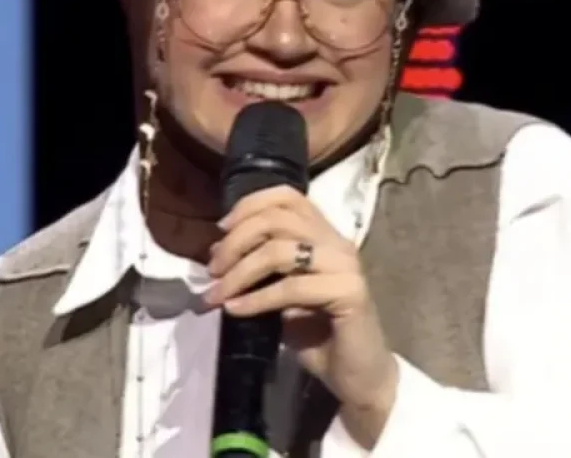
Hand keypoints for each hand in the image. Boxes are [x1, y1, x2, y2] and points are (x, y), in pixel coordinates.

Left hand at [205, 185, 397, 445]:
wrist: (358, 374)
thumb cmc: (319, 335)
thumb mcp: (283, 294)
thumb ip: (262, 269)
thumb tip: (218, 255)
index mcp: (324, 236)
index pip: (288, 196)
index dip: (250, 205)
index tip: (220, 230)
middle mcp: (338, 243)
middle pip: (278, 219)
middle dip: (236, 241)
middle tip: (213, 270)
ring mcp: (346, 266)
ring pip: (281, 251)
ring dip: (240, 272)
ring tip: (218, 294)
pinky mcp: (349, 293)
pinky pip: (292, 288)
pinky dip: (256, 299)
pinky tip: (236, 311)